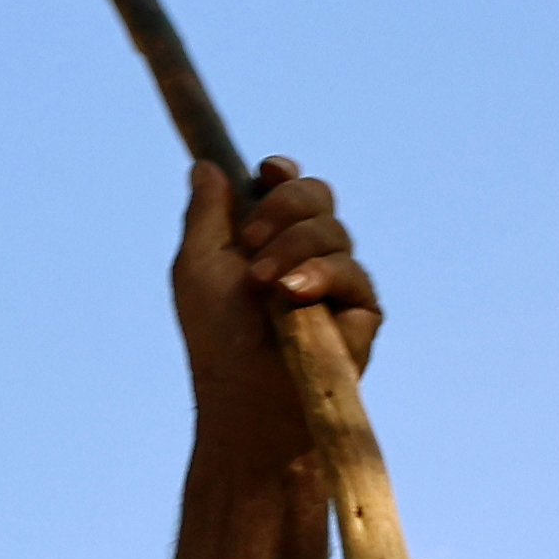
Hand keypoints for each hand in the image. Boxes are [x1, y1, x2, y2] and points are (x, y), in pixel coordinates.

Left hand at [172, 155, 381, 456]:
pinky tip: (293, 295)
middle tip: (250, 241)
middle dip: (284, 206)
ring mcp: (336, 278)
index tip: (267, 173)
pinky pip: (352, 270)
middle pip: (316, 194)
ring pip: (333, 229)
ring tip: (263, 284)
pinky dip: (320, 275)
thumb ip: (205, 214)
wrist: (245, 392)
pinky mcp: (361, 308)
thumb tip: (205, 165)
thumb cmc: (217, 336)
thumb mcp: (197, 266)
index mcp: (266, 237)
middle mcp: (305, 251)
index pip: (286, 186)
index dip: (281, 174)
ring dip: (292, 247)